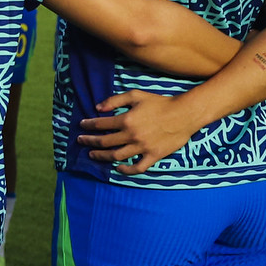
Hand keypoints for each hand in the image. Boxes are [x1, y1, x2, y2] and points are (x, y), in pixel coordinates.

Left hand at [79, 90, 204, 173]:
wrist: (184, 114)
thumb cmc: (160, 102)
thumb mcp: (136, 95)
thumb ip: (115, 100)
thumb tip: (98, 108)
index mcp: (126, 120)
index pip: (101, 125)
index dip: (88, 125)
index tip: (82, 126)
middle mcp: (132, 135)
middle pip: (104, 142)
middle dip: (90, 141)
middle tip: (81, 141)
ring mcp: (142, 147)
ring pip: (116, 156)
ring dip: (102, 156)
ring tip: (93, 155)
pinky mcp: (153, 156)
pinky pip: (137, 167)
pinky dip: (126, 170)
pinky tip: (118, 167)